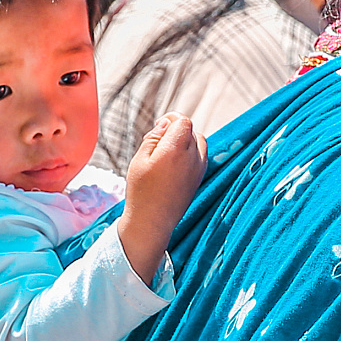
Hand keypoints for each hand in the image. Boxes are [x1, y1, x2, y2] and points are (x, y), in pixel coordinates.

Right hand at [118, 113, 205, 288]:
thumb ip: (154, 138)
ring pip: (199, 142)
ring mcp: (198, 169)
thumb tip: (165, 124)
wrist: (152, 221)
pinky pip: (201, 155)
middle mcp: (192, 158)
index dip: (171, 119)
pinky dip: (192, 152)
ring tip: (167, 151)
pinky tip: (175, 162)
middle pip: (190, 130)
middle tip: (157, 143)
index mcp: (175, 150)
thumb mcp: (139, 160)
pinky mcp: (199, 178)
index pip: (183, 122)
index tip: (159, 126)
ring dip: (186, 140)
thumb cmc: (142, 191)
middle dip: (176, 130)